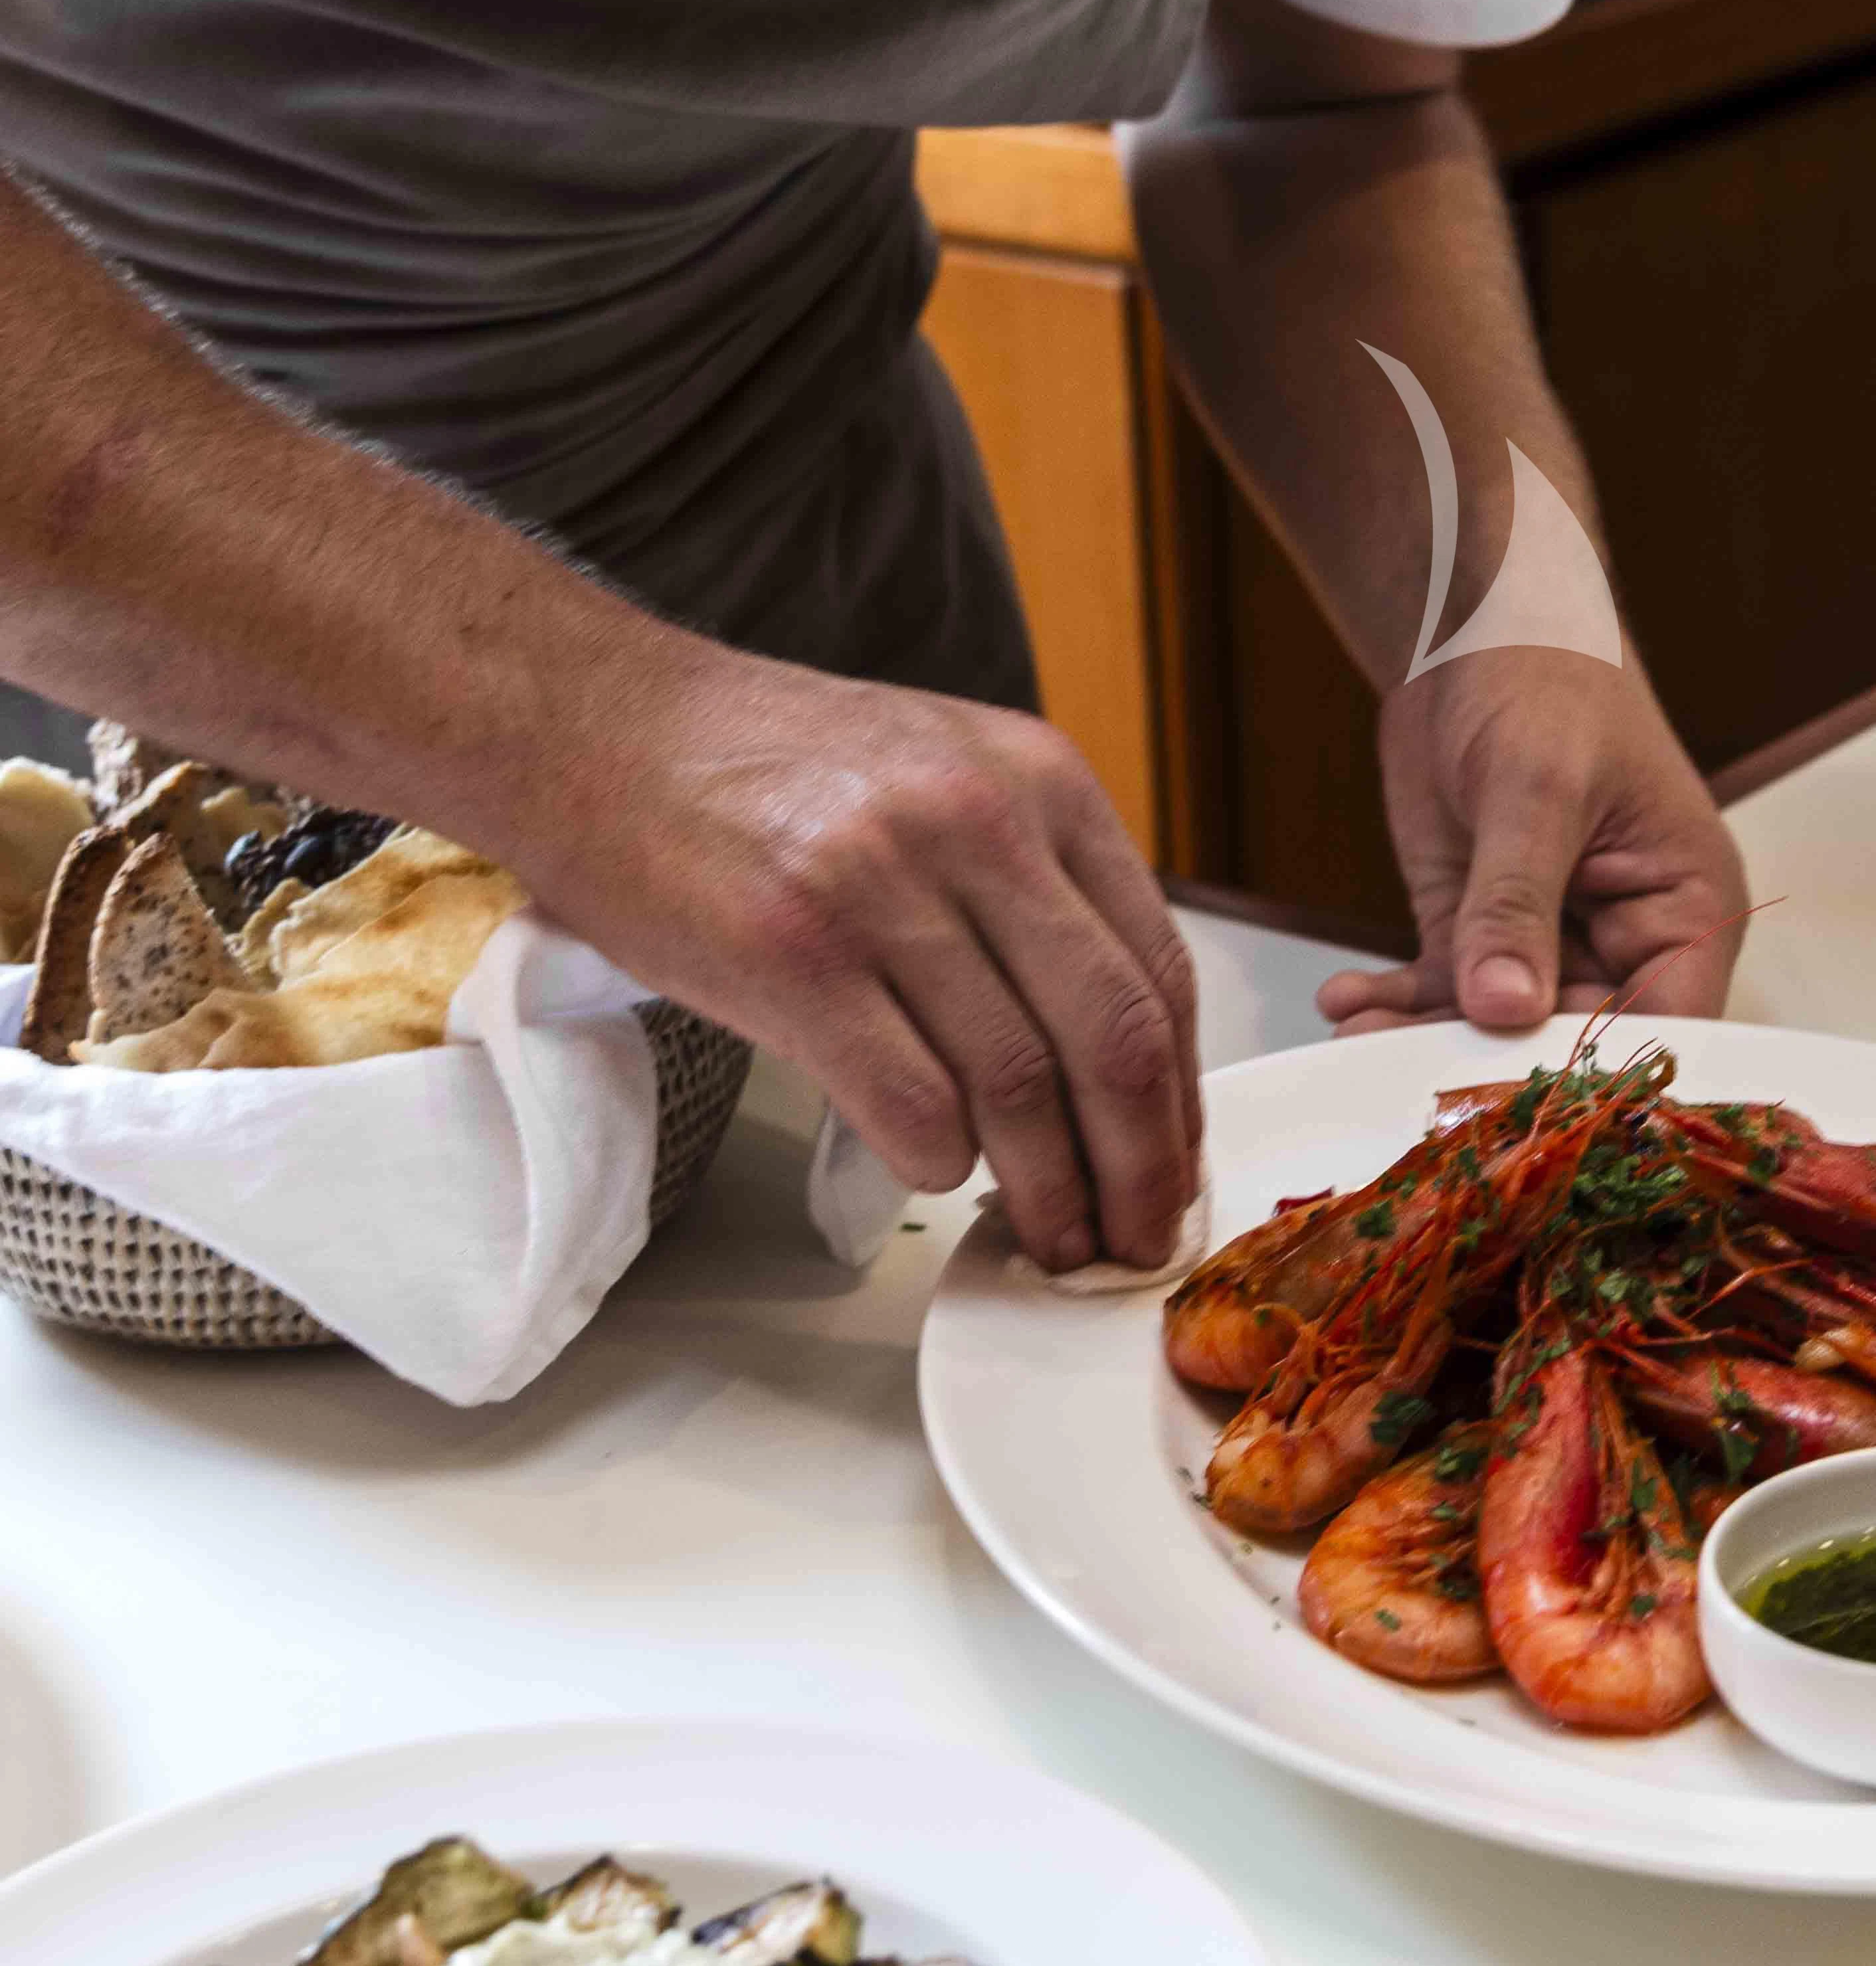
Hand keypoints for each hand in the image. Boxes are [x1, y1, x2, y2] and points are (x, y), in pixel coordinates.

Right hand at [513, 644, 1200, 1268]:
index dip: (1182, 1095)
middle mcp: (979, 824)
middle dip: (1142, 1166)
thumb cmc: (770, 767)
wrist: (602, 726)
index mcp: (1039, 781)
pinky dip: (939, 1165)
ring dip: (1047, 1192)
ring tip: (1049, 1239)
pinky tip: (935, 1170)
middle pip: (1115, 1038)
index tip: (1175, 1166)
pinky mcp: (790, 956)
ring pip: (1020, 1087)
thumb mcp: (947, 773)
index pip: (1160, 967)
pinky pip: (912, 1105)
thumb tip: (1113, 1049)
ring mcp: (883, 888)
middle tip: (1135, 1239)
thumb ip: (1035, 881)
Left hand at [1314, 649, 1745, 1037]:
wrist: (1472, 623)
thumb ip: (1517, 903)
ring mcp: (1548, 938)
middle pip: (1574, 1044)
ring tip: (1357, 1035)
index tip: (1532, 1109)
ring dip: (1426, 1038)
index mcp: (1686, 909)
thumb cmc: (1547, 674)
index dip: (1605, 1075)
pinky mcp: (1475, 928)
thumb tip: (1504, 1008)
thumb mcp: (1536, 788)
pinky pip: (1442, 992)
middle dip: (1494, 1066)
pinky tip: (1346, 1001)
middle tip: (1412, 1080)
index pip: (1665, 1026)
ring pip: (1497, 1027)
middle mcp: (1626, 940)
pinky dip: (1395, 1004)